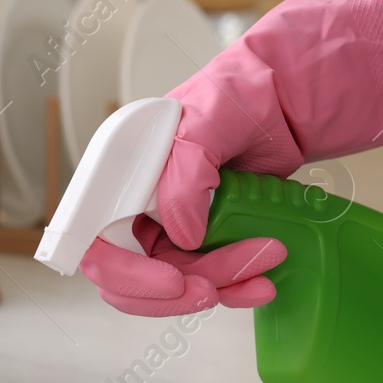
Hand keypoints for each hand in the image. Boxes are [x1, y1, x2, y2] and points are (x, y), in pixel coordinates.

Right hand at [83, 0, 382, 315]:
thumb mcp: (209, 120)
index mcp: (118, 173)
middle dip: (176, 289)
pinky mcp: (201, 239)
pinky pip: (204, 282)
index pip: (94, 242)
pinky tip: (262, 282)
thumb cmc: (240, 93)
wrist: (288, 101)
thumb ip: (187, 172)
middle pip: (130, 277)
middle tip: (216, 289)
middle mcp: (133, 204)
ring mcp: (166, 224)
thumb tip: (182, 235)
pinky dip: (233, 289)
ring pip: (174, 284)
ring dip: (218, 284)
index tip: (174, 278)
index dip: (125, 273)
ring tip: (264, 261)